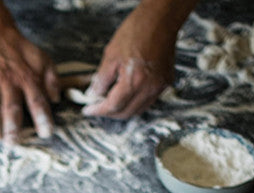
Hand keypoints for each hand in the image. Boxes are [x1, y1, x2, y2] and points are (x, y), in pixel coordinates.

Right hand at [0, 27, 59, 143]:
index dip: (42, 118)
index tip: (46, 133)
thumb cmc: (20, 52)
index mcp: (28, 79)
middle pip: (12, 108)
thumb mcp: (42, 59)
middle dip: (13, 127)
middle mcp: (10, 82)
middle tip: (12, 143)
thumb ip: (52, 79)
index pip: (37, 101)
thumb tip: (56, 99)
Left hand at [83, 2, 176, 118]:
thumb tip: (93, 95)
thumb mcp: (111, 55)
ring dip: (123, 110)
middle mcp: (148, 88)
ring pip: (138, 110)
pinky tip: (127, 94)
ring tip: (111, 102)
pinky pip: (148, 100)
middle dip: (110, 113)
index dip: (98, 110)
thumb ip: (101, 79)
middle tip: (97, 107)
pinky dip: (135, 102)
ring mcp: (159, 86)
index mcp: (133, 81)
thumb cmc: (136, 31)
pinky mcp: (166, 82)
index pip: (113, 106)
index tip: (88, 110)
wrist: (161, 18)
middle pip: (126, 113)